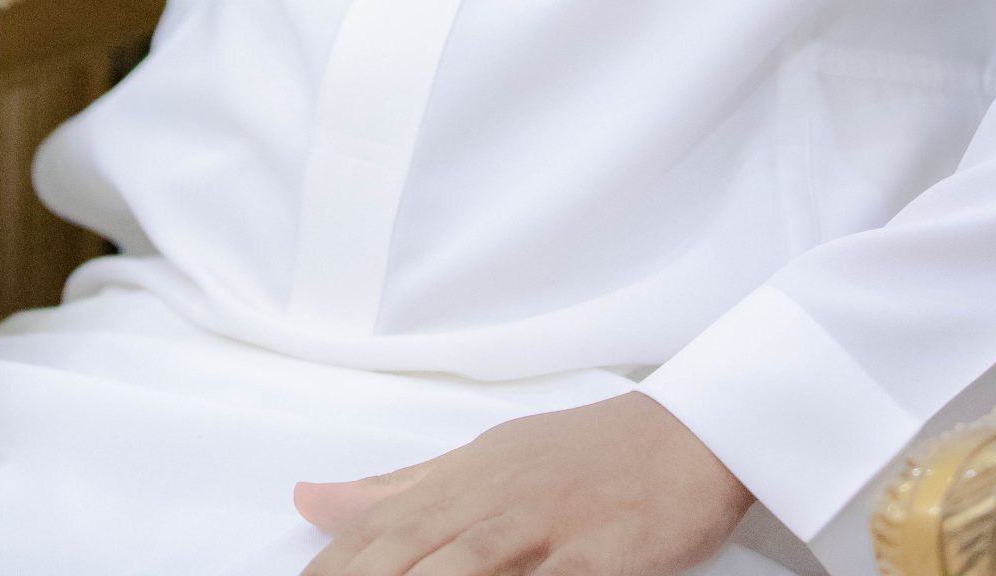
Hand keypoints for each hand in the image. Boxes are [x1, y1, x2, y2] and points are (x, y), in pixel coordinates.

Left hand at [293, 389, 753, 575]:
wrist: (687, 434)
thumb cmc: (579, 455)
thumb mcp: (480, 461)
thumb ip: (396, 489)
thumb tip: (308, 500)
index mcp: (459, 482)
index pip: (373, 540)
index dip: (328, 574)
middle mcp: (491, 504)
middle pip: (404, 558)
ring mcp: (545, 529)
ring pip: (464, 571)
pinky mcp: (600, 556)